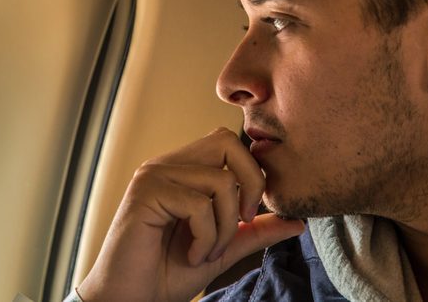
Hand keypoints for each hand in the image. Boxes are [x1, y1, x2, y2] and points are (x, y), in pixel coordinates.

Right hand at [77, 128, 304, 301]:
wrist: (130, 299)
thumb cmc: (166, 273)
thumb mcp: (222, 248)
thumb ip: (253, 231)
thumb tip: (296, 220)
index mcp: (182, 170)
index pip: (228, 142)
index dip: (251, 172)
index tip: (249, 216)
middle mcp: (167, 164)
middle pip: (226, 141)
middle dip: (250, 182)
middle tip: (243, 221)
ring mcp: (154, 175)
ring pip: (220, 180)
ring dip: (225, 227)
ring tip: (207, 252)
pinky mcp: (146, 192)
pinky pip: (199, 206)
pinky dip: (206, 238)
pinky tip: (191, 256)